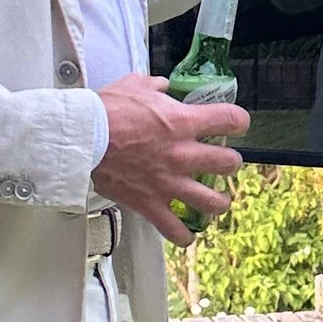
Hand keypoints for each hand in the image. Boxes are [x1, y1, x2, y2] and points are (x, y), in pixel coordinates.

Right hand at [93, 71, 248, 244]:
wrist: (83, 139)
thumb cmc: (106, 111)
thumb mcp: (134, 85)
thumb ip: (155, 86)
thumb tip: (163, 86)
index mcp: (183, 122)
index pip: (230, 118)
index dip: (239, 121)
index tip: (237, 124)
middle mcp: (183, 154)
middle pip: (229, 163)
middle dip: (230, 162)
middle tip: (223, 163)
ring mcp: (169, 182)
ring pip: (213, 201)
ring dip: (219, 201)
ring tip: (218, 201)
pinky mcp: (150, 204)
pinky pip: (175, 230)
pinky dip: (183, 236)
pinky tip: (187, 235)